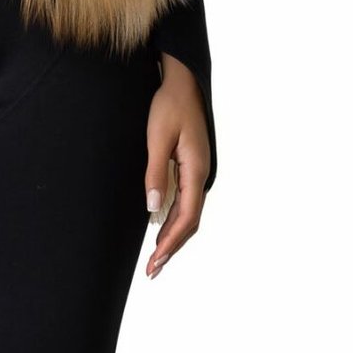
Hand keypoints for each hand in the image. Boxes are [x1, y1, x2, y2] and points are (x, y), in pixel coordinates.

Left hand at [143, 54, 209, 278]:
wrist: (183, 82)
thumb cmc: (169, 105)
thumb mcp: (157, 138)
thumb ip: (155, 173)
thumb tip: (151, 209)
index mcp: (196, 170)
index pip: (186, 218)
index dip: (170, 243)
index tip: (154, 261)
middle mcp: (201, 175)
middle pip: (190, 222)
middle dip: (171, 248)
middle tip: (152, 271)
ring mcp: (197, 172)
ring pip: (188, 215)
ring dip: (173, 237)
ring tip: (155, 258)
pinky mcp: (191, 168)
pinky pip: (185, 203)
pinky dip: (173, 221)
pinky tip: (160, 229)